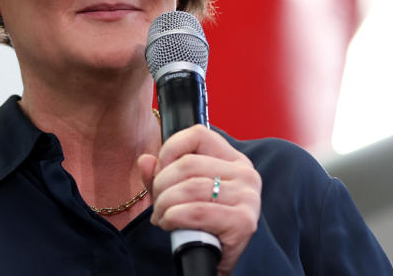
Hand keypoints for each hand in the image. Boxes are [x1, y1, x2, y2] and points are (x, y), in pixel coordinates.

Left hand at [138, 125, 260, 275]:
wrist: (217, 258)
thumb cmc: (201, 222)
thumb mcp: (180, 192)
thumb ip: (161, 174)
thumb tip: (145, 161)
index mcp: (233, 160)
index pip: (198, 134)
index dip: (170, 150)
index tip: (159, 172)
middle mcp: (246, 174)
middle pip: (188, 164)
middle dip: (161, 185)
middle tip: (157, 203)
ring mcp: (248, 197)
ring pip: (189, 188)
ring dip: (164, 204)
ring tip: (161, 216)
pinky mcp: (244, 222)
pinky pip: (196, 211)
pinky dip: (173, 217)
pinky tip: (169, 224)